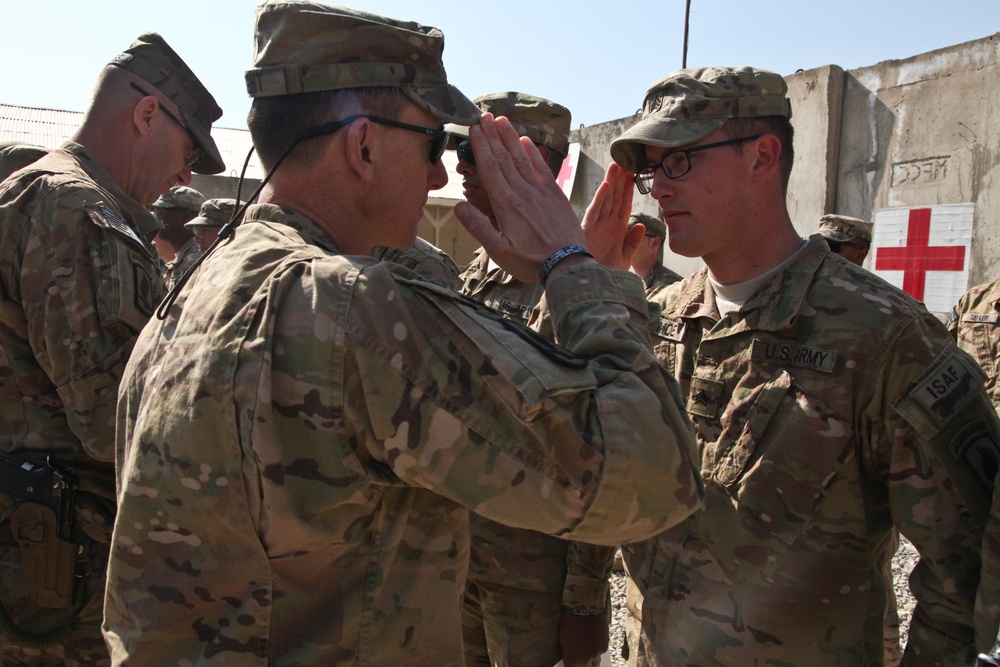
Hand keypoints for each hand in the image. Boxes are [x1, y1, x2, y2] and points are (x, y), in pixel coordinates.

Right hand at [454, 113, 587, 282]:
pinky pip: (541, 168)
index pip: (490, 169)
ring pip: (522, 158)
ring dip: (510, 137)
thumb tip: (458, 206)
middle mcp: (522, 192)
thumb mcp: (499, 251)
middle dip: (492, 135)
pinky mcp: (555, 194)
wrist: (567, 264)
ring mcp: (540, 191)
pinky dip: (533, 152)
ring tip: (501, 120)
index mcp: (506, 205)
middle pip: (504, 158)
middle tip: (484, 116)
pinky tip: (526, 140)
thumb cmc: (531, 261)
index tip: (474, 129)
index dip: (481, 147)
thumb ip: (478, 227)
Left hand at [559, 609, 608, 666]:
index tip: (576, 663)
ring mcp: (595, 654)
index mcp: (572, 659)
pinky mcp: (604, 647)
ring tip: (590, 645)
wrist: (583, 609)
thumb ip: (570, 654)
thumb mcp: (564, 640)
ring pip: (596, 661)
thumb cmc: (570, 623)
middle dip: (586, 664)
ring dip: (593, 657)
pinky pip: (602, 651)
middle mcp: (585, 660)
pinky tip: (595, 637)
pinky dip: (599, 647)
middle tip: (585, 656)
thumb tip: (574, 660)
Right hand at [581, 163, 642, 270]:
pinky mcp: (588, 229)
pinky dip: (601, 198)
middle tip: (625, 160)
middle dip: (620, 179)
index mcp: (617, 229)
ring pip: (606, 199)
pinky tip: (607, 185)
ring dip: (611, 182)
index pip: (625, 204)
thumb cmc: (606, 272)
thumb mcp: (625, 257)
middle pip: (615, 197)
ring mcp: (597, 225)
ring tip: (616, 165)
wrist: (593, 285)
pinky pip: (595, 211)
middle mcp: (607, 224)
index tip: (634, 173)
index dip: (629, 189)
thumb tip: (641, 225)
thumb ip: (633, 242)